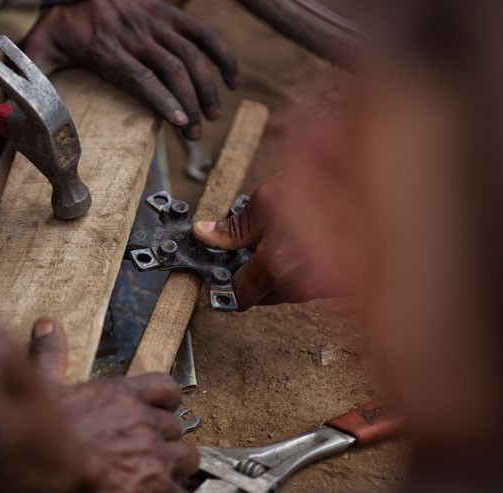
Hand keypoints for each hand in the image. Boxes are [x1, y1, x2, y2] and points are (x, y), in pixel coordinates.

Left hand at [21, 0, 239, 139]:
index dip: (163, 101)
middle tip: (194, 134)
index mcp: (107, 48)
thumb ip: (25, 79)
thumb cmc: (61, 22)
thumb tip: (2, 113)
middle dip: (188, 103)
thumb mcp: (39, 48)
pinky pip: (201, 32)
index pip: (141, 77)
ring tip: (212, 116)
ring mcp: (155, 22)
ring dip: (206, 86)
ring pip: (190, 54)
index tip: (180, 123)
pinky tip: (233, 79)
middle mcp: (135, 35)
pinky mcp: (168, 14)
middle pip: (171, 70)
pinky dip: (221, 54)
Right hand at [30, 318, 198, 492]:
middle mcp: (143, 422)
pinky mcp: (157, 486)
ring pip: (186, 455)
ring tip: (159, 471)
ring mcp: (154, 455)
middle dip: (165, 436)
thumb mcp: (43, 390)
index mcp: (121, 395)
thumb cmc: (46, 437)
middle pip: (175, 425)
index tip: (162, 407)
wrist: (54, 471)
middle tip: (151, 447)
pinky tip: (160, 489)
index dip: (166, 399)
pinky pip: (182, 486)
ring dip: (176, 464)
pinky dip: (174, 488)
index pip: (165, 387)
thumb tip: (48, 326)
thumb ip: (50, 356)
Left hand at [192, 173, 356, 308]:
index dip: (231, 284)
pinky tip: (311, 245)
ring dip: (285, 274)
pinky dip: (308, 271)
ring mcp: (324, 287)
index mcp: (275, 266)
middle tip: (262, 248)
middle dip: (259, 276)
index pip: (242, 295)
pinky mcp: (343, 285)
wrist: (370, 186)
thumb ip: (233, 227)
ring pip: (291, 290)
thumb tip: (205, 234)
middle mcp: (299, 284)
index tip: (228, 274)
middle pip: (266, 295)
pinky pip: (315, 285)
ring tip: (292, 240)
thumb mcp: (265, 201)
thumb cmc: (319, 188)